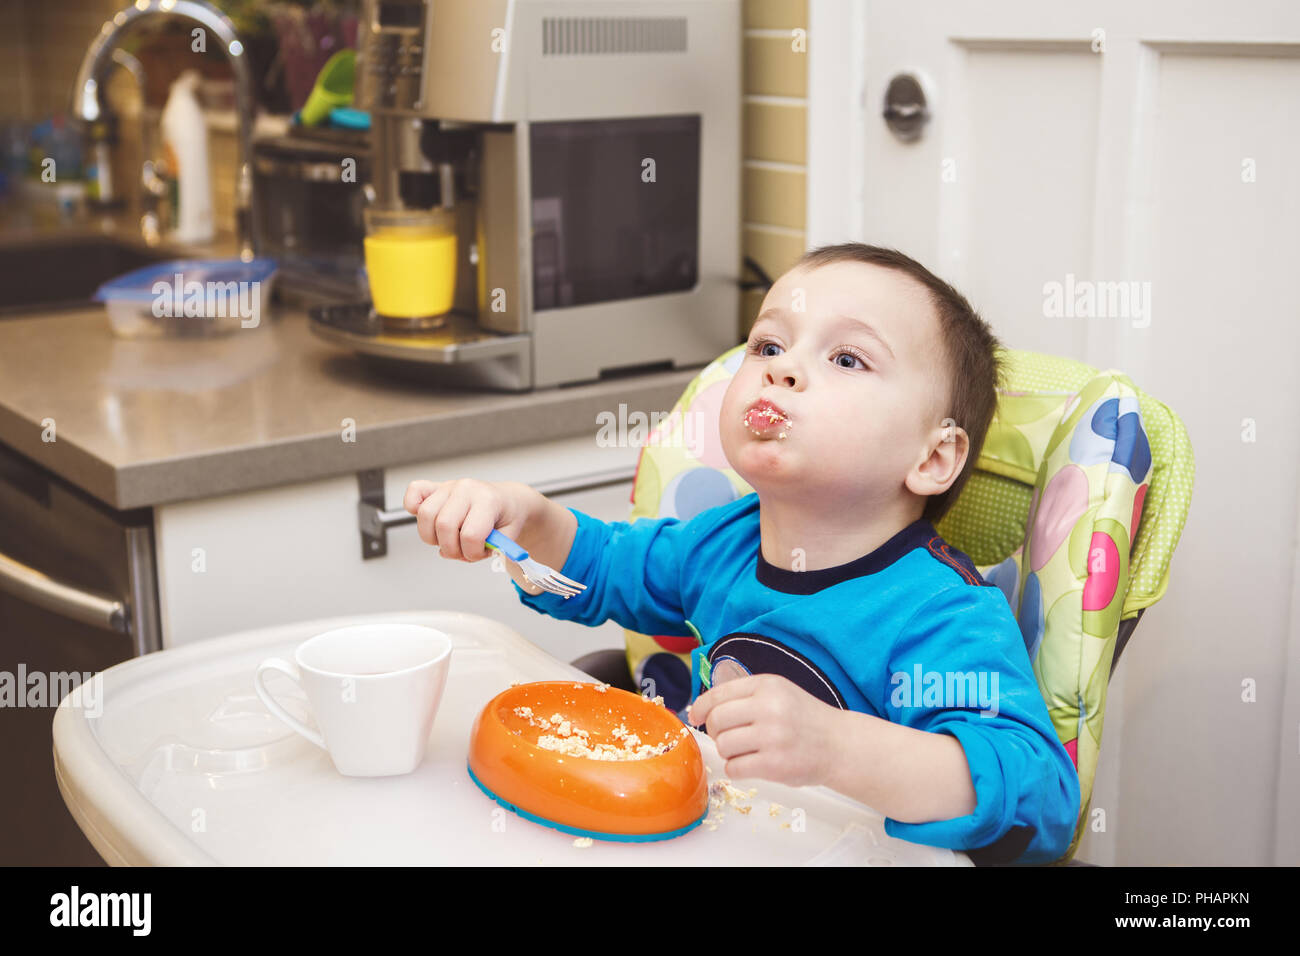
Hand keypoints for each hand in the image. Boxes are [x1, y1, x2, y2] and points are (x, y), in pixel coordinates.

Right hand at [402, 478, 533, 562]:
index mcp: (488, 500)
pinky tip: (428, 521)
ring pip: (425, 515)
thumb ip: (491, 550)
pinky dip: (412, 507)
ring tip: (448, 539)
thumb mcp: (510, 536)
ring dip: (432, 537)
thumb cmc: (506, 517)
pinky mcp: (436, 488)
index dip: (472, 552)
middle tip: (461, 550)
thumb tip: (467, 555)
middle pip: (444, 525)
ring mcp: (449, 487)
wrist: (508, 500)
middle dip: (451, 548)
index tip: (478, 553)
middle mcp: (466, 489)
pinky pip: (414, 491)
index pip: (470, 535)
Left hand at [686, 674, 838, 787]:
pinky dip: (737, 769)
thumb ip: (746, 695)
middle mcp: (769, 707)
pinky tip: (751, 764)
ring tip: (745, 751)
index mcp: (767, 685)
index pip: (718, 694)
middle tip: (727, 736)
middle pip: (717, 720)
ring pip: (723, 746)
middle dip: (716, 731)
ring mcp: (772, 737)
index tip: (696, 716)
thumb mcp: (779, 692)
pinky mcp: (774, 764)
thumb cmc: (804, 719)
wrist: (838, 745)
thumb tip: (704, 708)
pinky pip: (734, 768)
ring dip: (728, 752)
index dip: (701, 707)